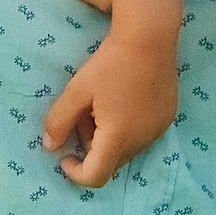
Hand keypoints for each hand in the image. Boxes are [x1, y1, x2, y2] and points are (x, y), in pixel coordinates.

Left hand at [39, 25, 176, 188]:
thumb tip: (48, 147)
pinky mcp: (166, 119)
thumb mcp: (77, 90)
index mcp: (118, 139)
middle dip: (90, 148)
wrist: (149, 37)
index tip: (63, 156)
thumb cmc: (110, 63)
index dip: (75, 173)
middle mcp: (142, 141)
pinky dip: (127, 128)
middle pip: (110, 162)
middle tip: (83, 116)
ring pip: (126, 149)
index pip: (95, 177)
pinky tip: (122, 100)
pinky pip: (141, 136)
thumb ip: (59, 121)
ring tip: (102, 105)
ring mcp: (158, 131)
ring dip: (109, 138)